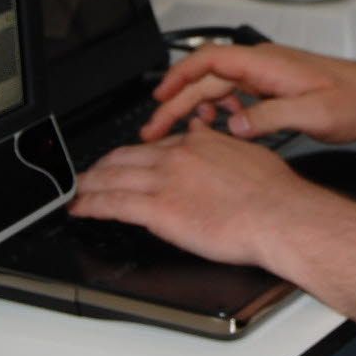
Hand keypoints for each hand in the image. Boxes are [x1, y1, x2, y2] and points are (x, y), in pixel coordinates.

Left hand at [72, 120, 355, 267]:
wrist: (280, 215)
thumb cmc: (275, 194)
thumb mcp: (249, 154)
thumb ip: (223, 147)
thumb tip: (212, 140)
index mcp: (199, 144)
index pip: (155, 145)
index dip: (134, 154)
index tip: (125, 160)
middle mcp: (177, 157)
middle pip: (126, 157)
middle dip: (102, 166)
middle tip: (87, 174)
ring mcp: (166, 182)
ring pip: (114, 178)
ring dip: (89, 185)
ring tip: (75, 191)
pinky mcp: (160, 209)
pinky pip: (115, 204)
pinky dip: (92, 205)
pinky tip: (80, 209)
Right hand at [139, 43, 355, 144]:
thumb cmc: (354, 101)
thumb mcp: (314, 113)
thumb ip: (271, 118)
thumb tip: (234, 125)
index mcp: (267, 64)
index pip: (210, 60)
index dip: (179, 77)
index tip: (159, 98)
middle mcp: (263, 64)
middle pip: (206, 78)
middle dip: (176, 101)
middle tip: (155, 129)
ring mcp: (267, 75)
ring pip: (218, 86)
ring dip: (195, 106)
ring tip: (178, 132)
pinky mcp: (273, 87)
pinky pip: (235, 94)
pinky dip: (219, 109)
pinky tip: (218, 126)